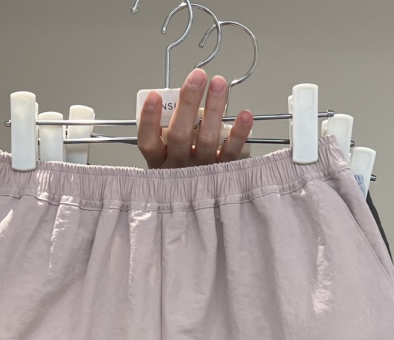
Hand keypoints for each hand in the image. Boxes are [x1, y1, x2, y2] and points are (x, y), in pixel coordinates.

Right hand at [138, 68, 253, 167]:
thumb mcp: (166, 156)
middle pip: (179, 135)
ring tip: (219, 84)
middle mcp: (179, 167)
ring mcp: (201, 172)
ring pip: (206, 140)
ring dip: (214, 110)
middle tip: (197, 77)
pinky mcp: (223, 174)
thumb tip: (186, 93)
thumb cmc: (183, 172)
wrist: (200, 208)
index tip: (154, 96)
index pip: (148, 142)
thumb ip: (170, 129)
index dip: (149, 120)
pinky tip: (244, 115)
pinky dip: (238, 134)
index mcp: (159, 161)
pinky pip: (230, 153)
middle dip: (188, 103)